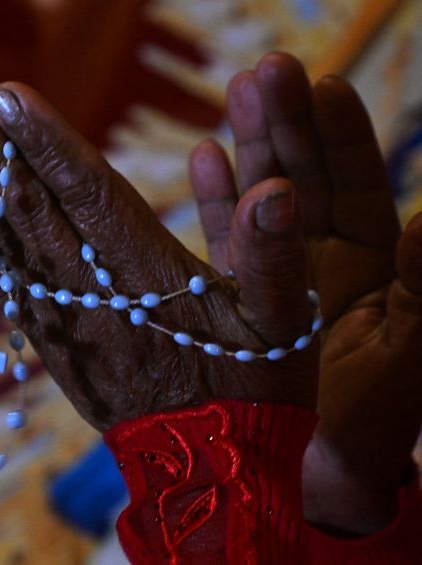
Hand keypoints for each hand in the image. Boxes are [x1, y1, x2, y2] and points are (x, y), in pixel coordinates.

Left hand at [0, 72, 318, 431]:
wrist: (202, 470)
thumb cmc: (250, 391)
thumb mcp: (283, 326)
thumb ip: (274, 257)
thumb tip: (279, 188)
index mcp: (147, 277)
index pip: (90, 197)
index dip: (48, 146)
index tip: (6, 97)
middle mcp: (90, 292)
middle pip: (34, 207)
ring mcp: (61, 316)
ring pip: (6, 238)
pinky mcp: (48, 338)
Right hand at [191, 52, 421, 533]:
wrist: (316, 468)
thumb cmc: (374, 417)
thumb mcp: (408, 349)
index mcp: (372, 258)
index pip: (357, 182)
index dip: (341, 134)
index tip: (323, 85)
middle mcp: (319, 253)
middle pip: (302, 173)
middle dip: (286, 121)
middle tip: (265, 71)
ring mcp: (272, 268)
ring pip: (259, 195)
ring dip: (248, 145)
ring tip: (233, 95)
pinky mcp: (231, 292)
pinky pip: (221, 239)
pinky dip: (213, 202)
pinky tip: (202, 158)